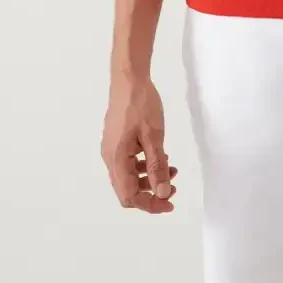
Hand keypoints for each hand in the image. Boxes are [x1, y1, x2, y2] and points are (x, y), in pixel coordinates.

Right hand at [101, 75, 177, 213]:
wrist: (128, 77)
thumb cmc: (141, 104)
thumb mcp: (154, 136)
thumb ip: (157, 166)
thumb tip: (161, 193)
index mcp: (116, 159)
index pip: (129, 196)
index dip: (150, 204)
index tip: (170, 202)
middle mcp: (110, 157)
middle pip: (127, 189)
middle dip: (151, 192)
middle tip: (173, 186)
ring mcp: (112, 148)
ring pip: (129, 176)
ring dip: (149, 178)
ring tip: (171, 169)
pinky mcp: (117, 140)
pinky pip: (129, 162)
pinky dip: (144, 165)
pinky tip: (160, 156)